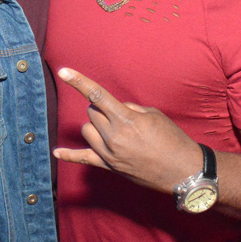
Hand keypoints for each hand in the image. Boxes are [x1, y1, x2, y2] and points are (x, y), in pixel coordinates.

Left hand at [52, 67, 202, 193]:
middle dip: (101, 107)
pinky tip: (57, 152)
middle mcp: (114, 136)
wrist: (183, 170)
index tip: (64, 71)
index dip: (78, 81)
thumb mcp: (153, 115)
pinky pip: (84, 159)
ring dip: (95, 124)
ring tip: (114, 128)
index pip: (97, 95)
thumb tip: (113, 109)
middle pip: (91, 112)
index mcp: (125, 119)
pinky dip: (69, 155)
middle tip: (119, 113)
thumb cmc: (172, 139)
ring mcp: (109, 153)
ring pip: (86, 130)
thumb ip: (129, 108)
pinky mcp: (109, 166)